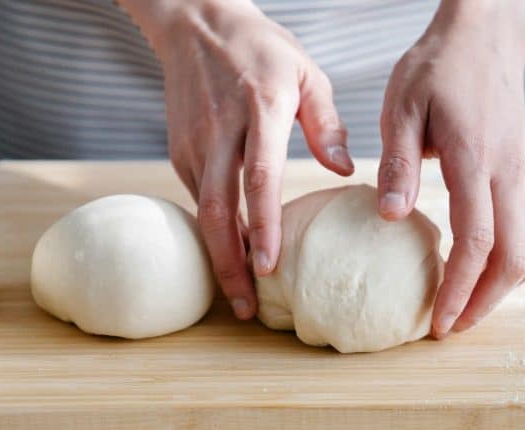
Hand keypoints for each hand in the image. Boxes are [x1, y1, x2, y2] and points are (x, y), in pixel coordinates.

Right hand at [121, 0, 353, 318]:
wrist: (196, 24)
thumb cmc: (260, 49)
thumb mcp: (306, 72)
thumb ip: (325, 123)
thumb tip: (342, 171)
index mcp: (261, 109)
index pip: (259, 178)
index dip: (264, 225)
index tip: (269, 266)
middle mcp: (222, 132)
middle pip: (219, 209)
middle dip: (230, 262)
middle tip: (247, 307)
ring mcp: (196, 144)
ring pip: (203, 211)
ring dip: (218, 256)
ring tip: (238, 295)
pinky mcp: (181, 152)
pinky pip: (197, 199)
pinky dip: (213, 232)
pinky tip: (230, 256)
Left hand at [377, 0, 524, 337]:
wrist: (485, 36)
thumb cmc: (437, 68)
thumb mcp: (402, 107)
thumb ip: (398, 163)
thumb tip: (390, 217)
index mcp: (475, 159)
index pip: (478, 239)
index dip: (460, 288)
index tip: (437, 321)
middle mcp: (508, 173)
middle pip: (515, 258)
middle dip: (485, 303)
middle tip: (448, 329)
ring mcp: (519, 174)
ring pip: (524, 249)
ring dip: (495, 287)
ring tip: (457, 308)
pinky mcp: (517, 173)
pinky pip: (519, 230)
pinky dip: (499, 262)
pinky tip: (468, 270)